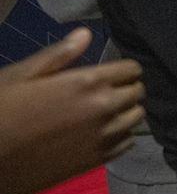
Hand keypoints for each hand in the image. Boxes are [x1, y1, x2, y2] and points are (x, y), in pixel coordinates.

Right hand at [0, 28, 145, 193]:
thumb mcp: (21, 76)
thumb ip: (58, 55)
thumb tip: (85, 34)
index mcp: (87, 82)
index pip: (131, 69)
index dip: (123, 68)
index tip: (111, 72)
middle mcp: (104, 108)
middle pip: (138, 92)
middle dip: (127, 87)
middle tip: (107, 90)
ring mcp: (104, 136)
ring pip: (137, 118)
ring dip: (126, 111)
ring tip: (106, 111)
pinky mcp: (99, 160)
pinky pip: (128, 142)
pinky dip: (121, 134)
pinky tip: (102, 132)